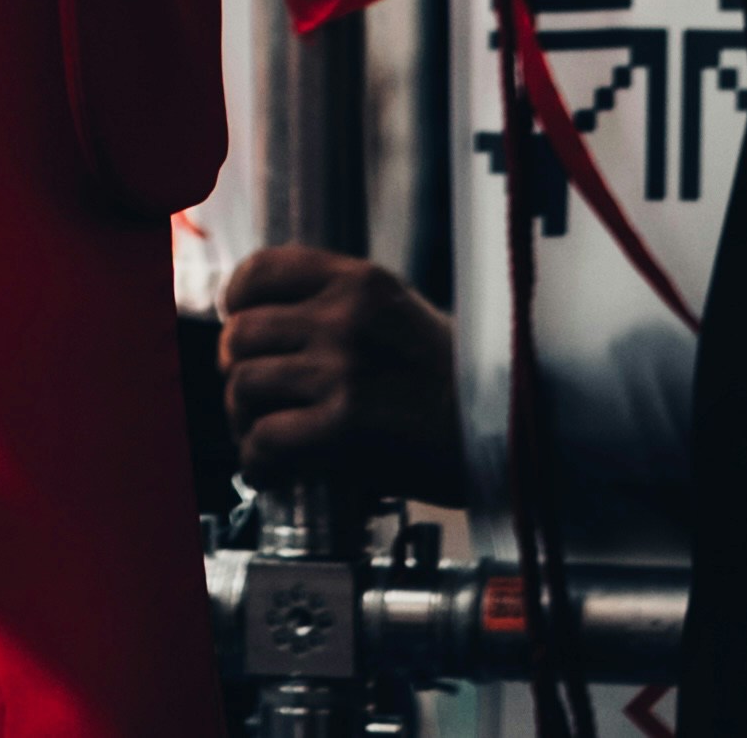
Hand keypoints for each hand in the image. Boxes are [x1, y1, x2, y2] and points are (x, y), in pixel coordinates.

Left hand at [218, 244, 469, 496]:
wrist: (508, 435)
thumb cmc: (455, 387)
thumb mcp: (398, 320)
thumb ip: (339, 314)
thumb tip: (266, 333)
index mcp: (360, 281)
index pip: (261, 272)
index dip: (237, 305)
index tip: (239, 329)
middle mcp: (345, 315)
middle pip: (241, 334)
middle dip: (237, 374)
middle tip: (254, 404)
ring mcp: (343, 368)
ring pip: (243, 386)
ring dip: (244, 422)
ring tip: (263, 441)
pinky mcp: (345, 426)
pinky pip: (265, 440)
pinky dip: (258, 464)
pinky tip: (273, 474)